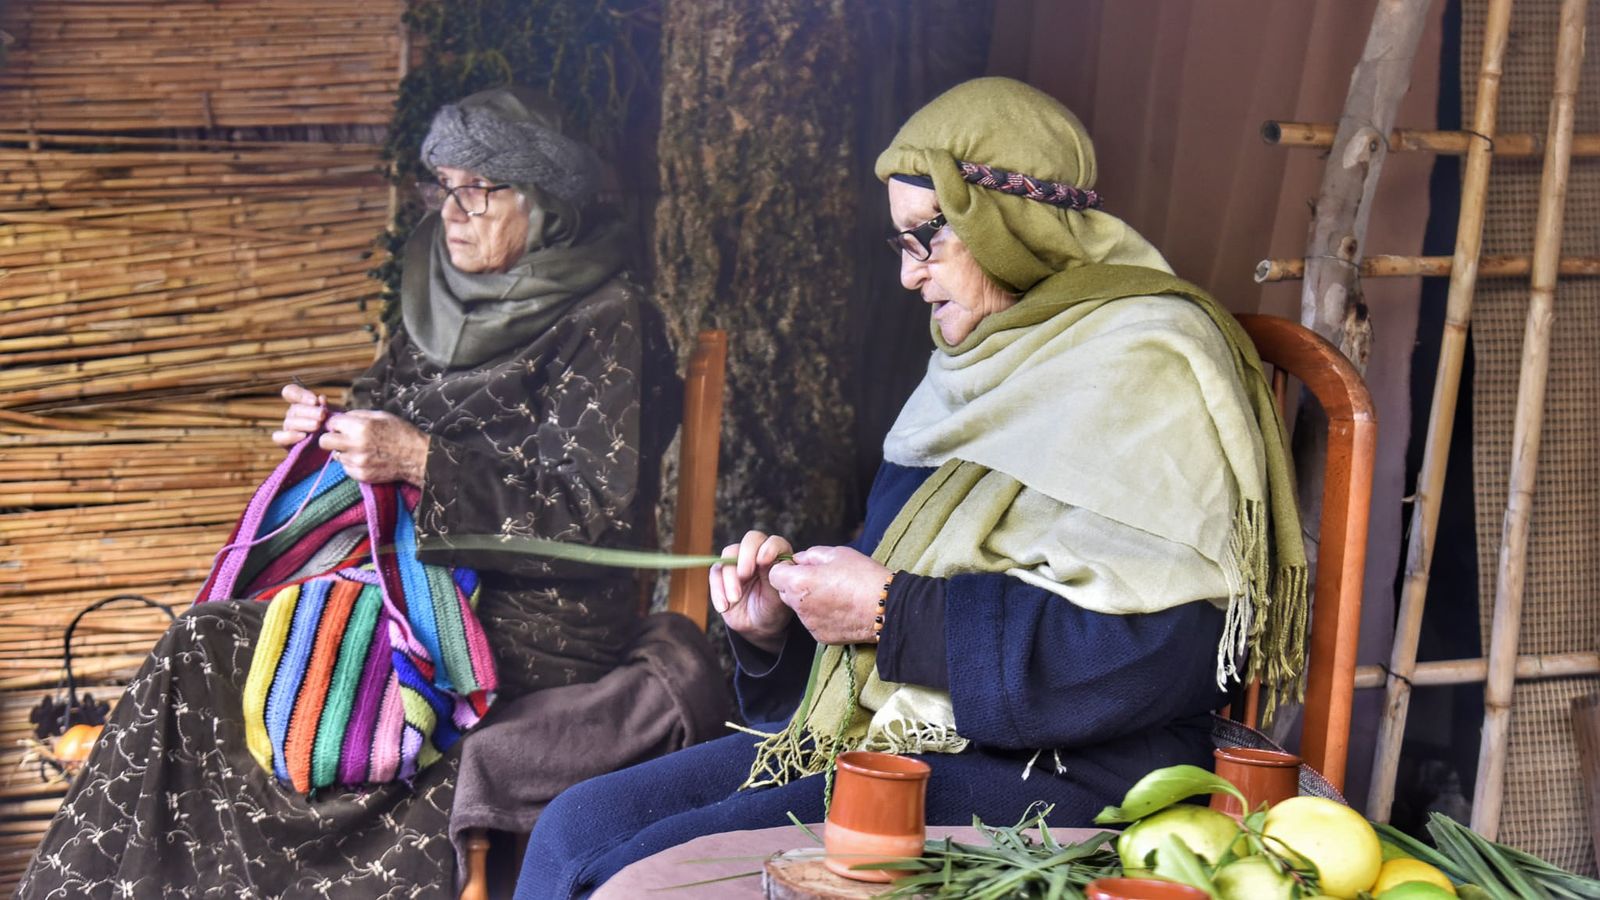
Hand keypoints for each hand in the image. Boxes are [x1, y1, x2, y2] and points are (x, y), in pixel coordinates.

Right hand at [273, 383, 332, 447]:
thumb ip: (327, 406)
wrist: (338, 448)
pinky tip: (302, 436)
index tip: (315, 400)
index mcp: (302, 404)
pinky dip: (288, 436)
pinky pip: (278, 438)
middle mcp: (293, 416)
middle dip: (309, 411)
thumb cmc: (336, 429)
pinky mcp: (286, 444)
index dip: (299, 394)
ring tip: (317, 425)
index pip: (291, 392)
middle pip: (294, 409)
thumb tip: (321, 398)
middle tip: (322, 415)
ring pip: (289, 422)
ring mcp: (289, 429)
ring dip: (303, 423)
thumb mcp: (335, 415)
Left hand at [318, 410, 429, 485]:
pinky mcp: (361, 475)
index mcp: (360, 426)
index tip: (341, 426)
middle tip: (342, 438)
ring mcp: (358, 462)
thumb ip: (356, 416)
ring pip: (336, 456)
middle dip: (330, 438)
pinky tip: (367, 459)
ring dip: (344, 452)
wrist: (417, 457)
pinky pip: (346, 468)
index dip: (336, 424)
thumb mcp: (380, 416)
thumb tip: (337, 418)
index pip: (331, 423)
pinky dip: (353, 464)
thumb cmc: (400, 433)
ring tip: (362, 450)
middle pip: (324, 442)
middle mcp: (356, 445)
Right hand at [709, 530, 794, 653]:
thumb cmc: (773, 609)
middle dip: (746, 556)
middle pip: (750, 540)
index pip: (774, 542)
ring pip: (729, 555)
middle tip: (744, 575)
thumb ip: (775, 579)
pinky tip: (724, 606)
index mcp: (777, 557)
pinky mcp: (722, 573)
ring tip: (734, 599)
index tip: (763, 562)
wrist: (757, 626)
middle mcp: (758, 554)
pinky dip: (717, 589)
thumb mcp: (778, 598)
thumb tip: (771, 562)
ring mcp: (738, 562)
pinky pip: (715, 573)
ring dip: (729, 577)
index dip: (769, 548)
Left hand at [768, 546, 889, 645]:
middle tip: (822, 579)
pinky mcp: (821, 636)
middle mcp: (799, 606)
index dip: (787, 569)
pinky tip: (841, 608)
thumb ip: (811, 555)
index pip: (774, 574)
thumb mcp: (837, 554)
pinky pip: (813, 622)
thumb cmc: (863, 576)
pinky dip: (822, 615)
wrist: (887, 607)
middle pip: (785, 593)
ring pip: (800, 608)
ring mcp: (809, 624)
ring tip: (836, 594)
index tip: (803, 567)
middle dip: (796, 585)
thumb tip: (799, 559)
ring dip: (810, 601)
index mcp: (799, 582)